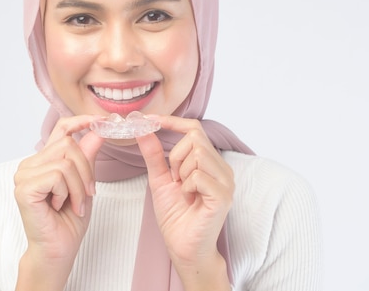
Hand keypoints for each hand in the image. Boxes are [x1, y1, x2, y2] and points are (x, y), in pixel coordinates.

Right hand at [14, 115, 103, 290]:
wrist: (58, 250)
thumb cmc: (69, 221)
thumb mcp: (85, 183)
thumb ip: (88, 156)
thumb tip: (98, 130)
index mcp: (43, 160)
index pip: (61, 129)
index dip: (80, 121)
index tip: (101, 121)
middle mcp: (30, 164)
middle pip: (68, 143)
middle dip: (86, 169)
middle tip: (87, 194)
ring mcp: (24, 175)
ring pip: (65, 160)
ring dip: (79, 185)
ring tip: (74, 203)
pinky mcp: (24, 188)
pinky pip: (58, 175)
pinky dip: (68, 192)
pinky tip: (60, 206)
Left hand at [136, 115, 233, 289]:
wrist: (183, 247)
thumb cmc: (176, 216)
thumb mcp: (159, 179)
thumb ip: (153, 154)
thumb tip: (142, 129)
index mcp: (209, 162)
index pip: (195, 129)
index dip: (173, 121)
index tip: (150, 119)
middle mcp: (222, 168)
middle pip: (195, 138)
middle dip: (176, 156)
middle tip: (174, 179)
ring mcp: (226, 181)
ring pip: (197, 153)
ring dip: (181, 172)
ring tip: (183, 191)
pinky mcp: (223, 196)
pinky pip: (199, 175)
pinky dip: (187, 186)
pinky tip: (189, 199)